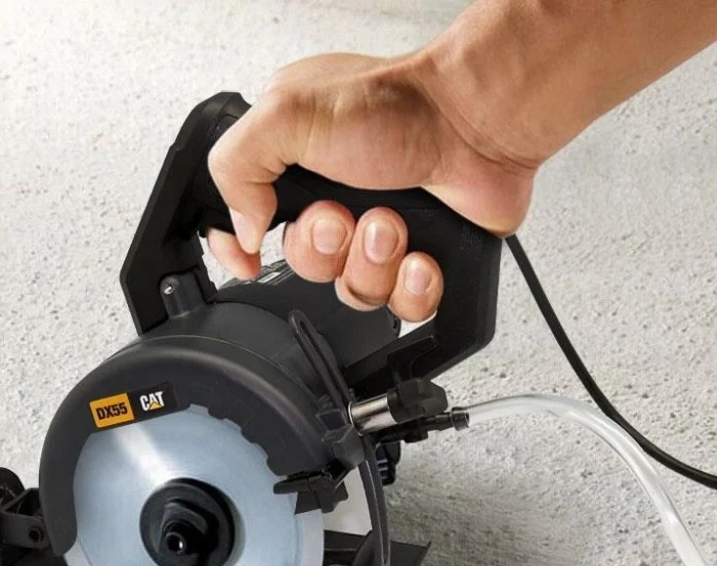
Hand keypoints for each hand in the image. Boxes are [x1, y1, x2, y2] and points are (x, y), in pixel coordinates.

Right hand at [206, 51, 537, 321]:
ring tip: (393, 223)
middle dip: (326, 249)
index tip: (251, 259)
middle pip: (304, 267)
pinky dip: (413, 286)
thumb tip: (238, 230)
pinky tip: (421, 254)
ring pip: (354, 293)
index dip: (241, 251)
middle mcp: (337, 204)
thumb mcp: (289, 111)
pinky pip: (403, 309)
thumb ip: (238, 166)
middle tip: (346, 215)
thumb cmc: (401, 106)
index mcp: (296, 168)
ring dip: (373, 263)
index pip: (245, 224)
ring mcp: (380, 236)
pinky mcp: (420, 262)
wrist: (478, 125)